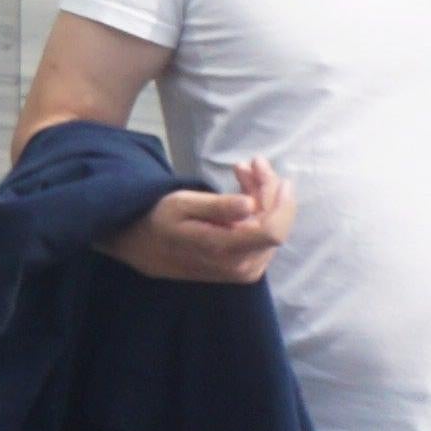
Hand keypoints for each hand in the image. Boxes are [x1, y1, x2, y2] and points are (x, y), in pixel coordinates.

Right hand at [102, 159, 291, 284]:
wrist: (147, 250)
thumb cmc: (161, 222)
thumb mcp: (181, 206)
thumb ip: (217, 206)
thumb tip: (251, 204)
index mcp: (226, 250)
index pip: (272, 232)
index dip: (283, 204)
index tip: (280, 179)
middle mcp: (242, 266)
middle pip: (274, 225)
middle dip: (269, 190)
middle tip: (253, 162)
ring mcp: (246, 268)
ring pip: (270, 227)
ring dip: (262, 196)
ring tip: (243, 170)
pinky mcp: (246, 265)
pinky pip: (262, 234)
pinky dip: (258, 209)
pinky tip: (244, 190)